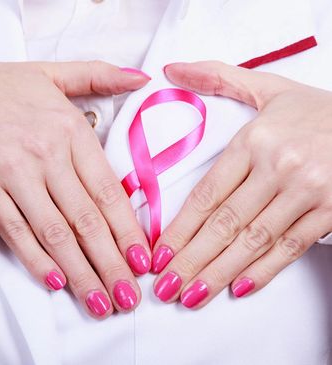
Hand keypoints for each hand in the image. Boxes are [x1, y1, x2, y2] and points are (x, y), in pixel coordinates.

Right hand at [0, 60, 150, 317]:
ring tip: (100, 301)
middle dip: (110, 264)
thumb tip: (142, 78)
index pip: (108, 192)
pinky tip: (57, 283)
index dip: (127, 230)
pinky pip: (15, 232)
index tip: (142, 259)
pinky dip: (36, 260)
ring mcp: (13, 176)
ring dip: (80, 273)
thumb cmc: (5, 86)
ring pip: (54, 234)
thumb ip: (102, 76)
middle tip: (128, 296)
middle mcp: (45, 157)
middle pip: (86, 221)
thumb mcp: (56, 75)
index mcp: (70, 132)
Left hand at [152, 61, 331, 307]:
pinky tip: (238, 288)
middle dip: (191, 261)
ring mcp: (308, 192)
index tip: (159, 254)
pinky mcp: (331, 210)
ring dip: (219, 273)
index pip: (206, 195)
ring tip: (192, 296)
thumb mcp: (266, 87)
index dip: (179, 229)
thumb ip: (217, 77)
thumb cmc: (313, 110)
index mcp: (255, 141)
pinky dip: (264, 270)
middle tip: (165, 287)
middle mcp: (279, 168)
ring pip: (253, 241)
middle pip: (224, 224)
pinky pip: (291, 246)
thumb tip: (170, 70)